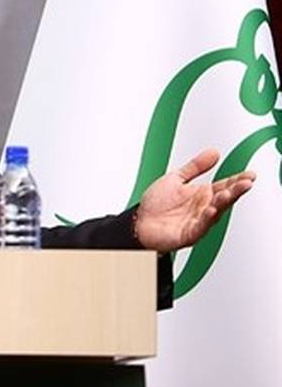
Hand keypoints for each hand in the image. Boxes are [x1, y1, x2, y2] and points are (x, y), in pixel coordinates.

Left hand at [135, 148, 255, 251]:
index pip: (225, 186)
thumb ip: (195, 167)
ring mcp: (197, 222)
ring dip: (222, 203)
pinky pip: (200, 226)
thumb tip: (214, 152)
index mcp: (202, 195)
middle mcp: (203, 208)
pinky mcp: (188, 234)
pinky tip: (211, 210)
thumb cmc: (155, 205)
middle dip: (236, 191)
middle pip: (224, 198)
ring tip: (228, 194)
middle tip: (246, 183)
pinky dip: (206, 219)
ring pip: (215, 212)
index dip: (237, 180)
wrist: (137, 223)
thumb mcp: (176, 178)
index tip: (249, 174)